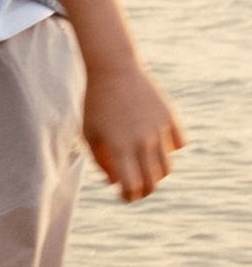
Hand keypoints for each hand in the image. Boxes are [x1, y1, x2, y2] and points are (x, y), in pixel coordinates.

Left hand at [82, 63, 183, 201]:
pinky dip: (169, 150)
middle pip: (152, 181)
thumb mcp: (89, 132)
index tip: (124, 196)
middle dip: (143, 190)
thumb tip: (116, 183)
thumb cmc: (96, 103)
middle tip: (134, 188)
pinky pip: (178, 145)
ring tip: (142, 168)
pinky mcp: (171, 119)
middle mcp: (143, 141)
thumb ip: (101, 161)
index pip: (131, 185)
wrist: (113, 69)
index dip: (129, 196)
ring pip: (167, 167)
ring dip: (155, 173)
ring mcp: (160, 129)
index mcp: (119, 146)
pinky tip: (156, 145)